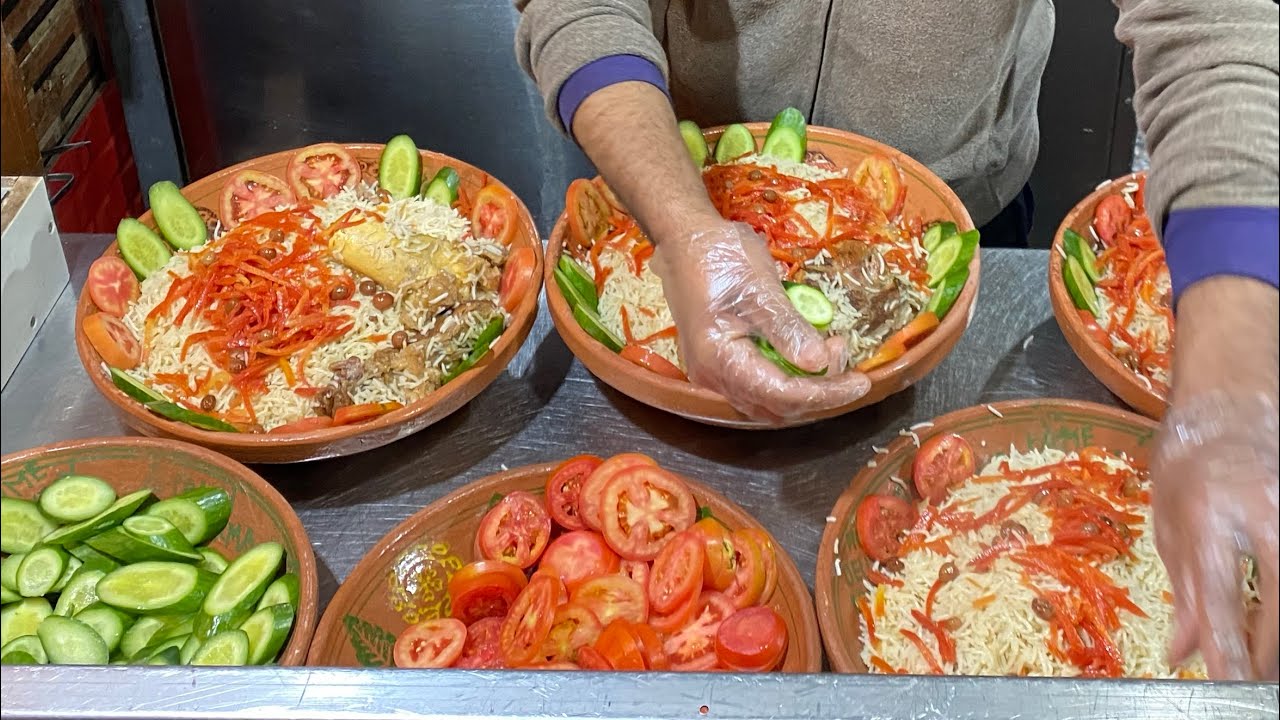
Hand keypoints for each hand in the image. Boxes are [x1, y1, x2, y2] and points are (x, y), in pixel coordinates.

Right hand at [649, 221, 870, 421]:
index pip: (781, 394)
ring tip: (830, 349)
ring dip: (805, 385)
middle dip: (818, 390)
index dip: (825, 392)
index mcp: (719, 360)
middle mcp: (714, 377)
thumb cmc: (718, 257)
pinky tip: (807, 350)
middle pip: (776, 406)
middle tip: (843, 352)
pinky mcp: (722, 363)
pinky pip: (761, 385)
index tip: (861, 381)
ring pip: (769, 401)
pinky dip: (789, 376)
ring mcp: (715, 373)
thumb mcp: (760, 288)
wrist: (685, 239)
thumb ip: (788, 329)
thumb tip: (819, 363)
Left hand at [1151, 277, 1278, 679]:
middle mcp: (1263, 513)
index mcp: (1209, 518)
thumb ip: (1184, 591)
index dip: (1228, 654)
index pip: (1221, 601)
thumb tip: (1182, 653)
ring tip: (1266, 661)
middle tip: (1257, 686)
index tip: (1231, 689)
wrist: (1231, 400)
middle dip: (1270, 653)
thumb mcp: (1170, 522)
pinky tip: (1273, 619)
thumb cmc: (1189, 462)